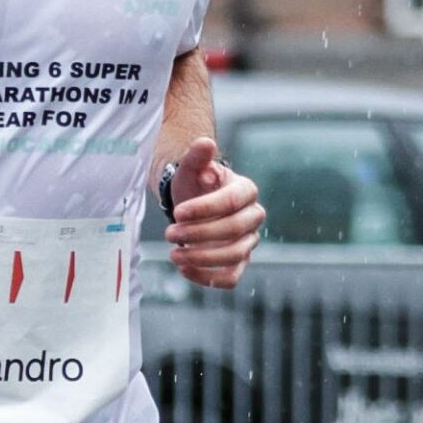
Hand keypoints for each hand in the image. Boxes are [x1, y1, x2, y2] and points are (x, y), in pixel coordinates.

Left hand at [164, 136, 263, 289]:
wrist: (192, 205)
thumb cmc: (194, 185)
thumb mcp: (191, 168)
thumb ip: (197, 157)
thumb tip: (206, 144)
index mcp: (246, 190)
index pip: (232, 201)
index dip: (205, 209)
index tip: (177, 213)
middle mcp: (253, 217)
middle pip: (235, 230)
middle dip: (200, 234)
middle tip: (169, 234)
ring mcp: (248, 242)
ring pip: (234, 256)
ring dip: (202, 258)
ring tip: (174, 254)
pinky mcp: (238, 263)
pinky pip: (231, 278)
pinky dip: (207, 277)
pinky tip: (184, 268)